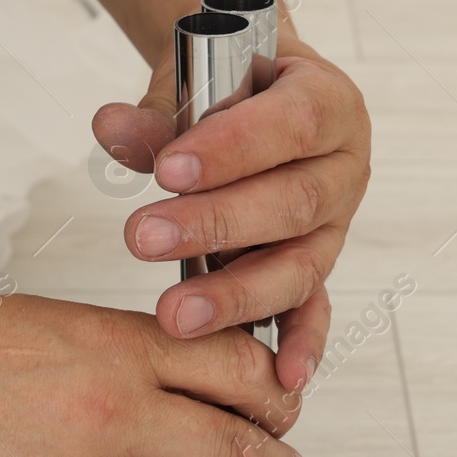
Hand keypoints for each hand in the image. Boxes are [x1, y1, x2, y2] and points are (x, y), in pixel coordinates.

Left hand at [92, 35, 370, 392]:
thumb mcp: (197, 78)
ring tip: (174, 312)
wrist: (257, 95)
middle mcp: (344, 168)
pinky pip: (314, 310)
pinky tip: (280, 378)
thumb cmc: (232, 85)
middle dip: (217, 225)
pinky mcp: (315, 268)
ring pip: (300, 265)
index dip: (232, 150)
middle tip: (145, 237)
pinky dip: (299, 345)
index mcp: (328, 102)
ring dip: (235, 293)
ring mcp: (335, 226)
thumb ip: (160, 112)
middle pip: (294, 203)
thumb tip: (112, 128)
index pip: (291, 125)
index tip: (167, 170)